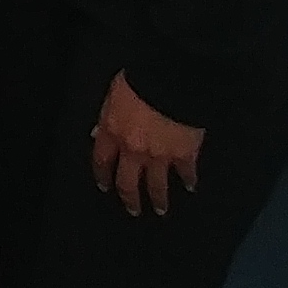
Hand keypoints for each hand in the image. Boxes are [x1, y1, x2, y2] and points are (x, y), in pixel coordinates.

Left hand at [88, 72, 204, 216]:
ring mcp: (159, 155)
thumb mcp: (114, 91)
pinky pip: (186, 172)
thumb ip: (106, 115)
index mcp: (112, 131)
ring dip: (158, 199)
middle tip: (133, 209)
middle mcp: (133, 149)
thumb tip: (97, 132)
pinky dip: (189, 180)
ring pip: (156, 185)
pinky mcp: (184, 154)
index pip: (101, 161)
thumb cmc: (142, 78)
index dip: (102, 175)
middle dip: (129, 198)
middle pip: (127, 182)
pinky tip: (190, 186)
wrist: (173, 78)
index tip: (104, 186)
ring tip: (160, 209)